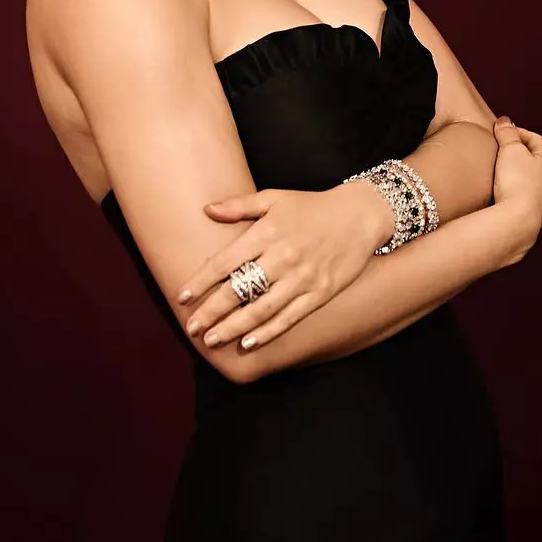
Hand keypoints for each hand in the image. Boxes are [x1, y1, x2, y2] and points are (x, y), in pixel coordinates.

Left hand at [174, 182, 389, 352]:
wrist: (360, 215)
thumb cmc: (312, 206)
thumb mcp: (275, 198)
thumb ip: (239, 206)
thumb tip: (206, 209)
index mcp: (267, 232)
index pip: (225, 262)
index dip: (201, 282)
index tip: (182, 298)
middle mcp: (283, 257)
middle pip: (239, 290)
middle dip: (212, 312)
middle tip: (191, 328)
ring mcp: (303, 277)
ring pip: (262, 309)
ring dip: (234, 327)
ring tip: (212, 340)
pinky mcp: (320, 293)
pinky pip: (289, 318)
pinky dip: (268, 333)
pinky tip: (248, 343)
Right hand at [492, 116, 541, 264]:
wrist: (519, 220)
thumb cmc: (518, 182)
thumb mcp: (511, 149)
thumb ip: (507, 133)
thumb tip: (505, 121)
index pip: (536, 139)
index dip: (518, 132)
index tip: (502, 130)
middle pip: (536, 160)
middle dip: (520, 153)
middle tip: (501, 149)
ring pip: (531, 180)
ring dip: (518, 173)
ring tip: (501, 172)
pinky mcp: (531, 214)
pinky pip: (523, 196)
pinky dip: (514, 190)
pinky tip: (503, 193)